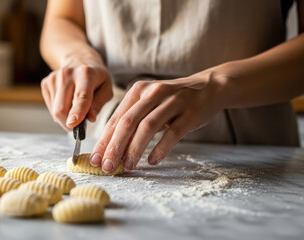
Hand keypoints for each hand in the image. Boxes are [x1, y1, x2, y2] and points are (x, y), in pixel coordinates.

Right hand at [41, 62, 112, 130]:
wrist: (79, 60)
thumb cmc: (96, 78)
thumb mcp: (106, 89)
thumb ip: (99, 103)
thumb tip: (90, 118)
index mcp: (86, 74)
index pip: (81, 96)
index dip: (77, 111)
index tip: (72, 123)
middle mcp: (67, 74)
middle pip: (62, 108)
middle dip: (69, 122)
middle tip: (79, 123)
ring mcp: (54, 77)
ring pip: (55, 110)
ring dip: (65, 117)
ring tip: (74, 106)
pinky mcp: (46, 83)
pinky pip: (50, 107)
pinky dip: (59, 110)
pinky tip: (67, 100)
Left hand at [90, 72, 225, 171]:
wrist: (208, 88)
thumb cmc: (172, 101)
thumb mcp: (149, 103)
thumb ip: (133, 120)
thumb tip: (112, 149)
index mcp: (138, 90)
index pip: (116, 118)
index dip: (104, 140)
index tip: (95, 158)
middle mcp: (153, 93)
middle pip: (128, 122)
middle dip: (114, 147)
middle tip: (107, 166)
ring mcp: (172, 101)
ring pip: (147, 126)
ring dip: (135, 148)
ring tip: (128, 165)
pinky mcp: (190, 112)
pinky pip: (172, 133)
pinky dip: (161, 148)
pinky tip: (152, 160)